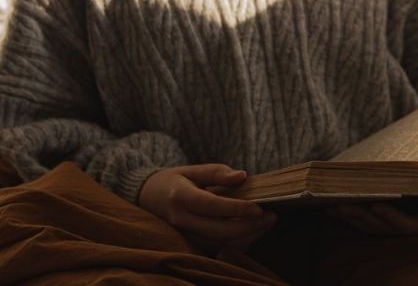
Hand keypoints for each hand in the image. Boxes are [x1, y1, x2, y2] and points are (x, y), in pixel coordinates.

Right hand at [138, 164, 276, 249]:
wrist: (145, 198)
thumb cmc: (173, 180)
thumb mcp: (192, 169)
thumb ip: (217, 171)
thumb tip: (243, 176)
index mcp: (182, 197)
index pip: (212, 206)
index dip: (236, 208)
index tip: (259, 208)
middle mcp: (181, 220)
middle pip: (217, 230)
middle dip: (247, 227)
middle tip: (271, 217)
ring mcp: (183, 236)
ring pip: (218, 243)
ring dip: (245, 237)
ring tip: (266, 224)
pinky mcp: (188, 244)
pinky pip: (214, 248)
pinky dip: (235, 243)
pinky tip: (252, 233)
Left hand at [328, 188, 417, 234]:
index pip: (405, 224)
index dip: (390, 217)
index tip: (374, 206)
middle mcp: (412, 227)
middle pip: (382, 227)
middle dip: (361, 216)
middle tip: (340, 204)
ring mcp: (399, 225)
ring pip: (371, 227)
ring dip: (351, 217)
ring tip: (331, 204)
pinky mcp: (390, 220)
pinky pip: (369, 222)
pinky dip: (353, 216)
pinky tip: (336, 205)